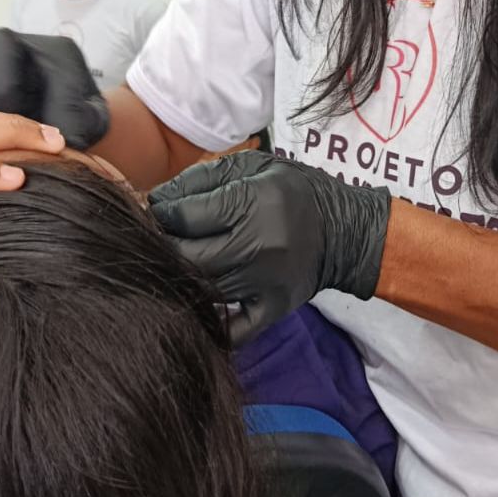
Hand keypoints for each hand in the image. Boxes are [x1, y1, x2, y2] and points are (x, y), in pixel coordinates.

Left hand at [148, 150, 390, 345]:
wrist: (345, 230)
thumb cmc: (293, 191)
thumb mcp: (252, 167)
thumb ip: (203, 178)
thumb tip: (156, 199)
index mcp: (253, 203)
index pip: (185, 217)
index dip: (160, 213)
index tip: (152, 211)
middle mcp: (258, 245)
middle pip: (188, 257)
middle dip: (163, 246)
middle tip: (155, 238)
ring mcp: (265, 283)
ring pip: (202, 289)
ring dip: (180, 278)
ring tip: (172, 262)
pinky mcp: (273, 309)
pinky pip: (232, 329)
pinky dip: (209, 323)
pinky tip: (194, 305)